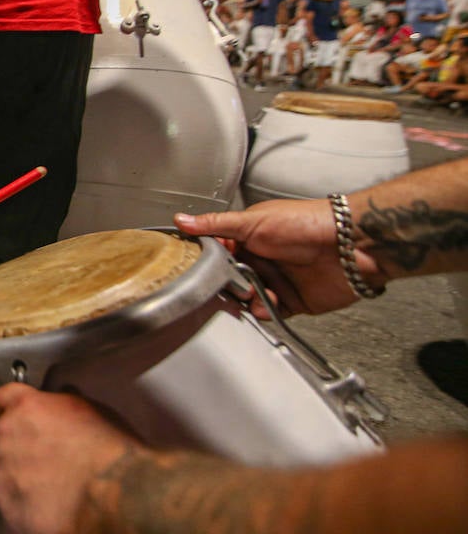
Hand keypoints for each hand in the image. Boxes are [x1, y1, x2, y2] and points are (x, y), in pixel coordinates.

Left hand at [0, 384, 138, 533]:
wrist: (117, 501)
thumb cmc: (115, 459)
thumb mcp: (95, 415)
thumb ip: (64, 412)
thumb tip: (61, 418)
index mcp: (28, 408)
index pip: (4, 398)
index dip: (13, 413)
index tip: (22, 422)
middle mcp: (6, 438)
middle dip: (5, 450)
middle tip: (34, 466)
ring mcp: (0, 477)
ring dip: (17, 487)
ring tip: (51, 500)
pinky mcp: (3, 515)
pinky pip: (7, 515)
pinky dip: (23, 519)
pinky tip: (50, 522)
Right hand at [175, 199, 379, 315]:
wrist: (350, 245)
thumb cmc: (307, 223)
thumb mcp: (253, 220)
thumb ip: (216, 225)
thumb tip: (182, 219)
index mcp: (248, 237)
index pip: (216, 251)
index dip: (206, 261)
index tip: (197, 268)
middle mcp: (260, 259)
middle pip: (229, 279)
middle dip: (225, 285)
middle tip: (225, 284)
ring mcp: (276, 281)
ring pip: (247, 299)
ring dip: (245, 300)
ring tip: (250, 293)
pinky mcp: (292, 302)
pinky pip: (269, 313)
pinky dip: (264, 312)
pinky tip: (267, 304)